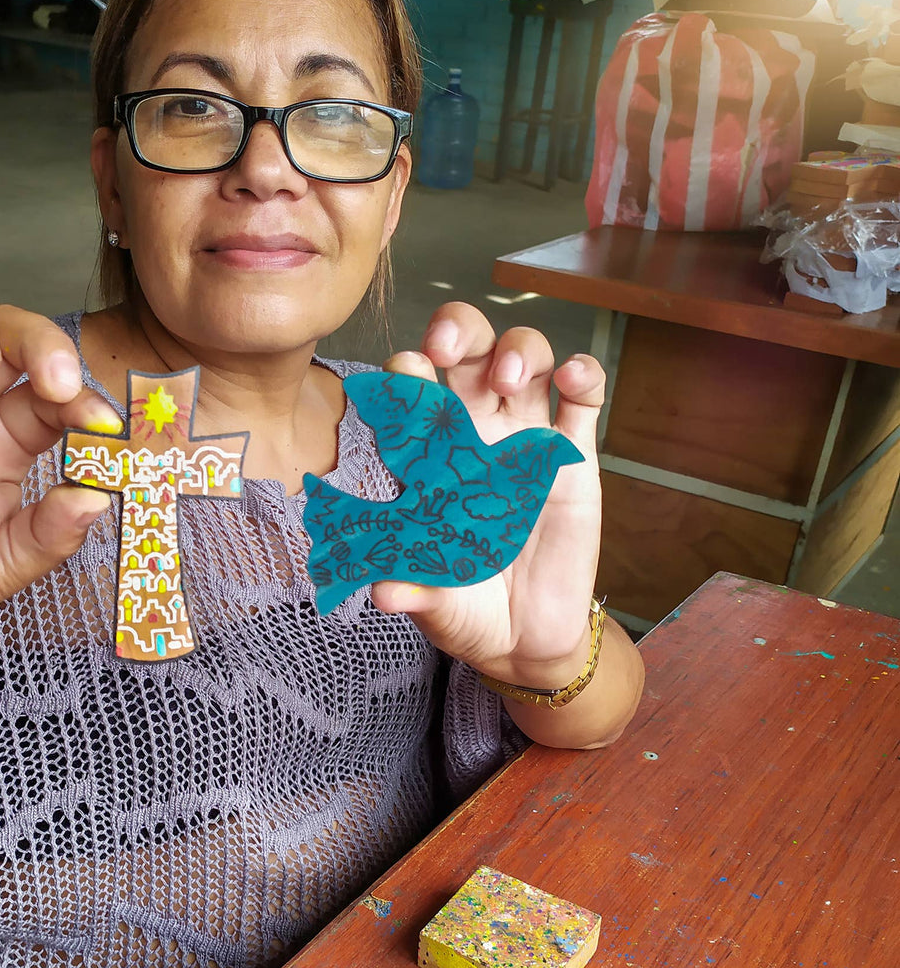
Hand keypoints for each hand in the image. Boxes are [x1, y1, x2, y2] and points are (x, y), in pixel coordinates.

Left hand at [370, 302, 603, 678]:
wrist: (526, 636)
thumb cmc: (467, 607)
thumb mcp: (436, 602)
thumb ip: (413, 591)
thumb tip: (383, 596)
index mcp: (431, 459)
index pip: (412, 394)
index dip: (404, 372)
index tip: (403, 373)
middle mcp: (476, 436)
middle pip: (468, 353)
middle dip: (458, 330)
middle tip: (447, 349)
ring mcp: (526, 441)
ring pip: (525, 360)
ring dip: (518, 349)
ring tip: (508, 379)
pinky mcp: (574, 457)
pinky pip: (583, 399)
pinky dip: (582, 374)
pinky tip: (573, 378)